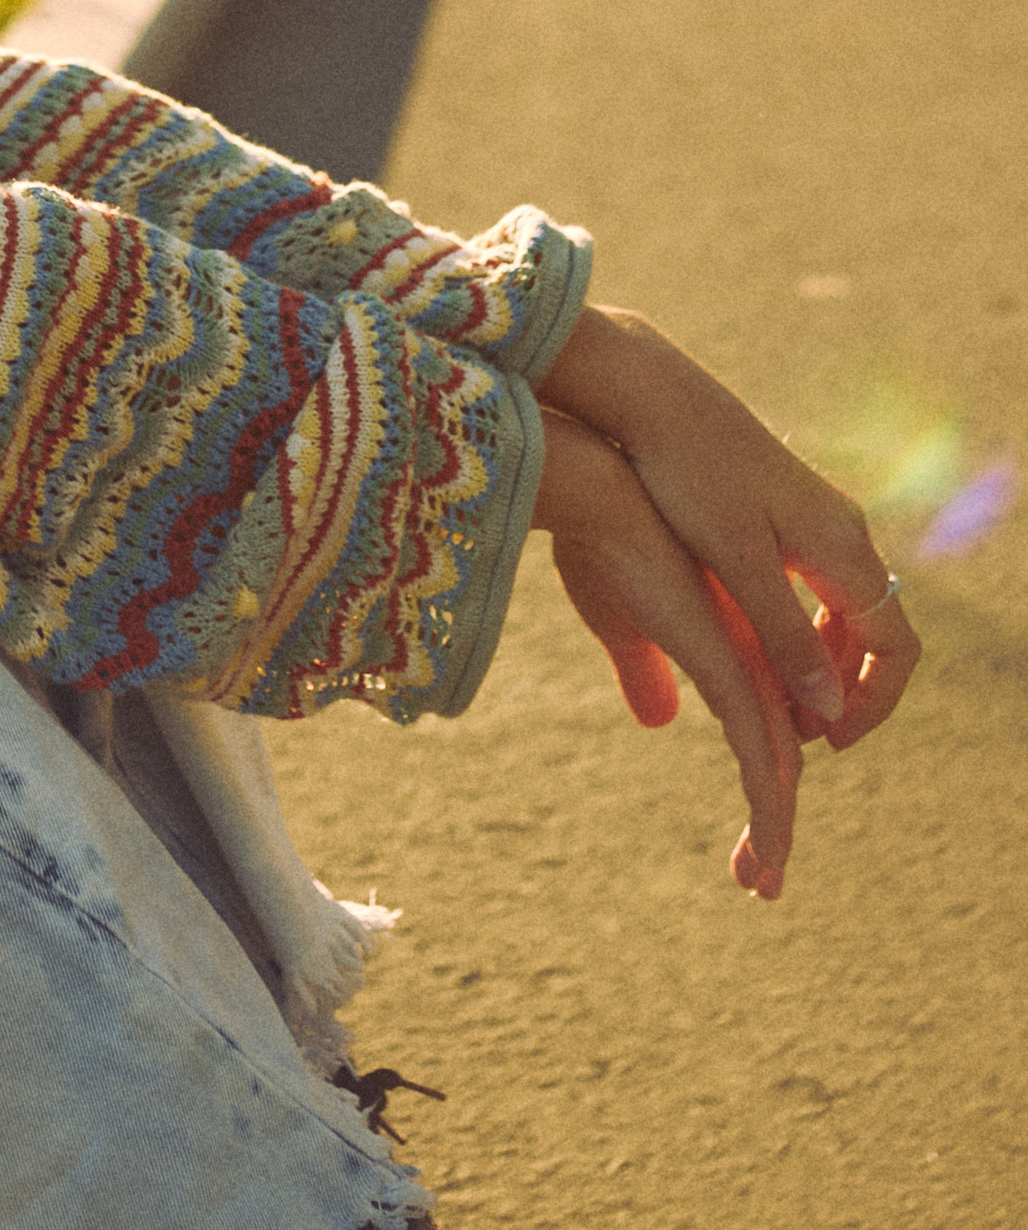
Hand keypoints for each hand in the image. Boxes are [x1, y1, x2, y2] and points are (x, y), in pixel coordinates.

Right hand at [533, 407, 807, 896]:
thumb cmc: (602, 543)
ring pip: (778, 768)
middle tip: (757, 881)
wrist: (599, 493)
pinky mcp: (730, 666)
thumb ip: (644, 670)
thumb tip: (659, 718)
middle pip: (780, 757)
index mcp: (731, 644)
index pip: (763, 729)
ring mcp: (746, 662)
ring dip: (772, 831)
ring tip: (761, 886)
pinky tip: (769, 850)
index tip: (748, 840)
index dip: (762, 787)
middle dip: (770, 822)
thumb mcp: (620, 623)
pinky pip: (761, 756)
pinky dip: (770, 810)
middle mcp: (752, 656)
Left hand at [539, 304, 916, 757]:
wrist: (648, 391)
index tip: (830, 742)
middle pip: (875, 630)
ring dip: (822, 660)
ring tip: (776, 701)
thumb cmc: (687, 475)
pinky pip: (812, 582)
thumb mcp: (737, 565)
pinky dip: (798, 626)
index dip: (874, 704)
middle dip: (847, 688)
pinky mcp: (777, 506)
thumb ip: (786, 636)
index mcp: (842, 547)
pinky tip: (752, 645)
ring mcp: (811, 514)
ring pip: (843, 607)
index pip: (895, 646)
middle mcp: (841, 529)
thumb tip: (828, 707)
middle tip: (801, 734)